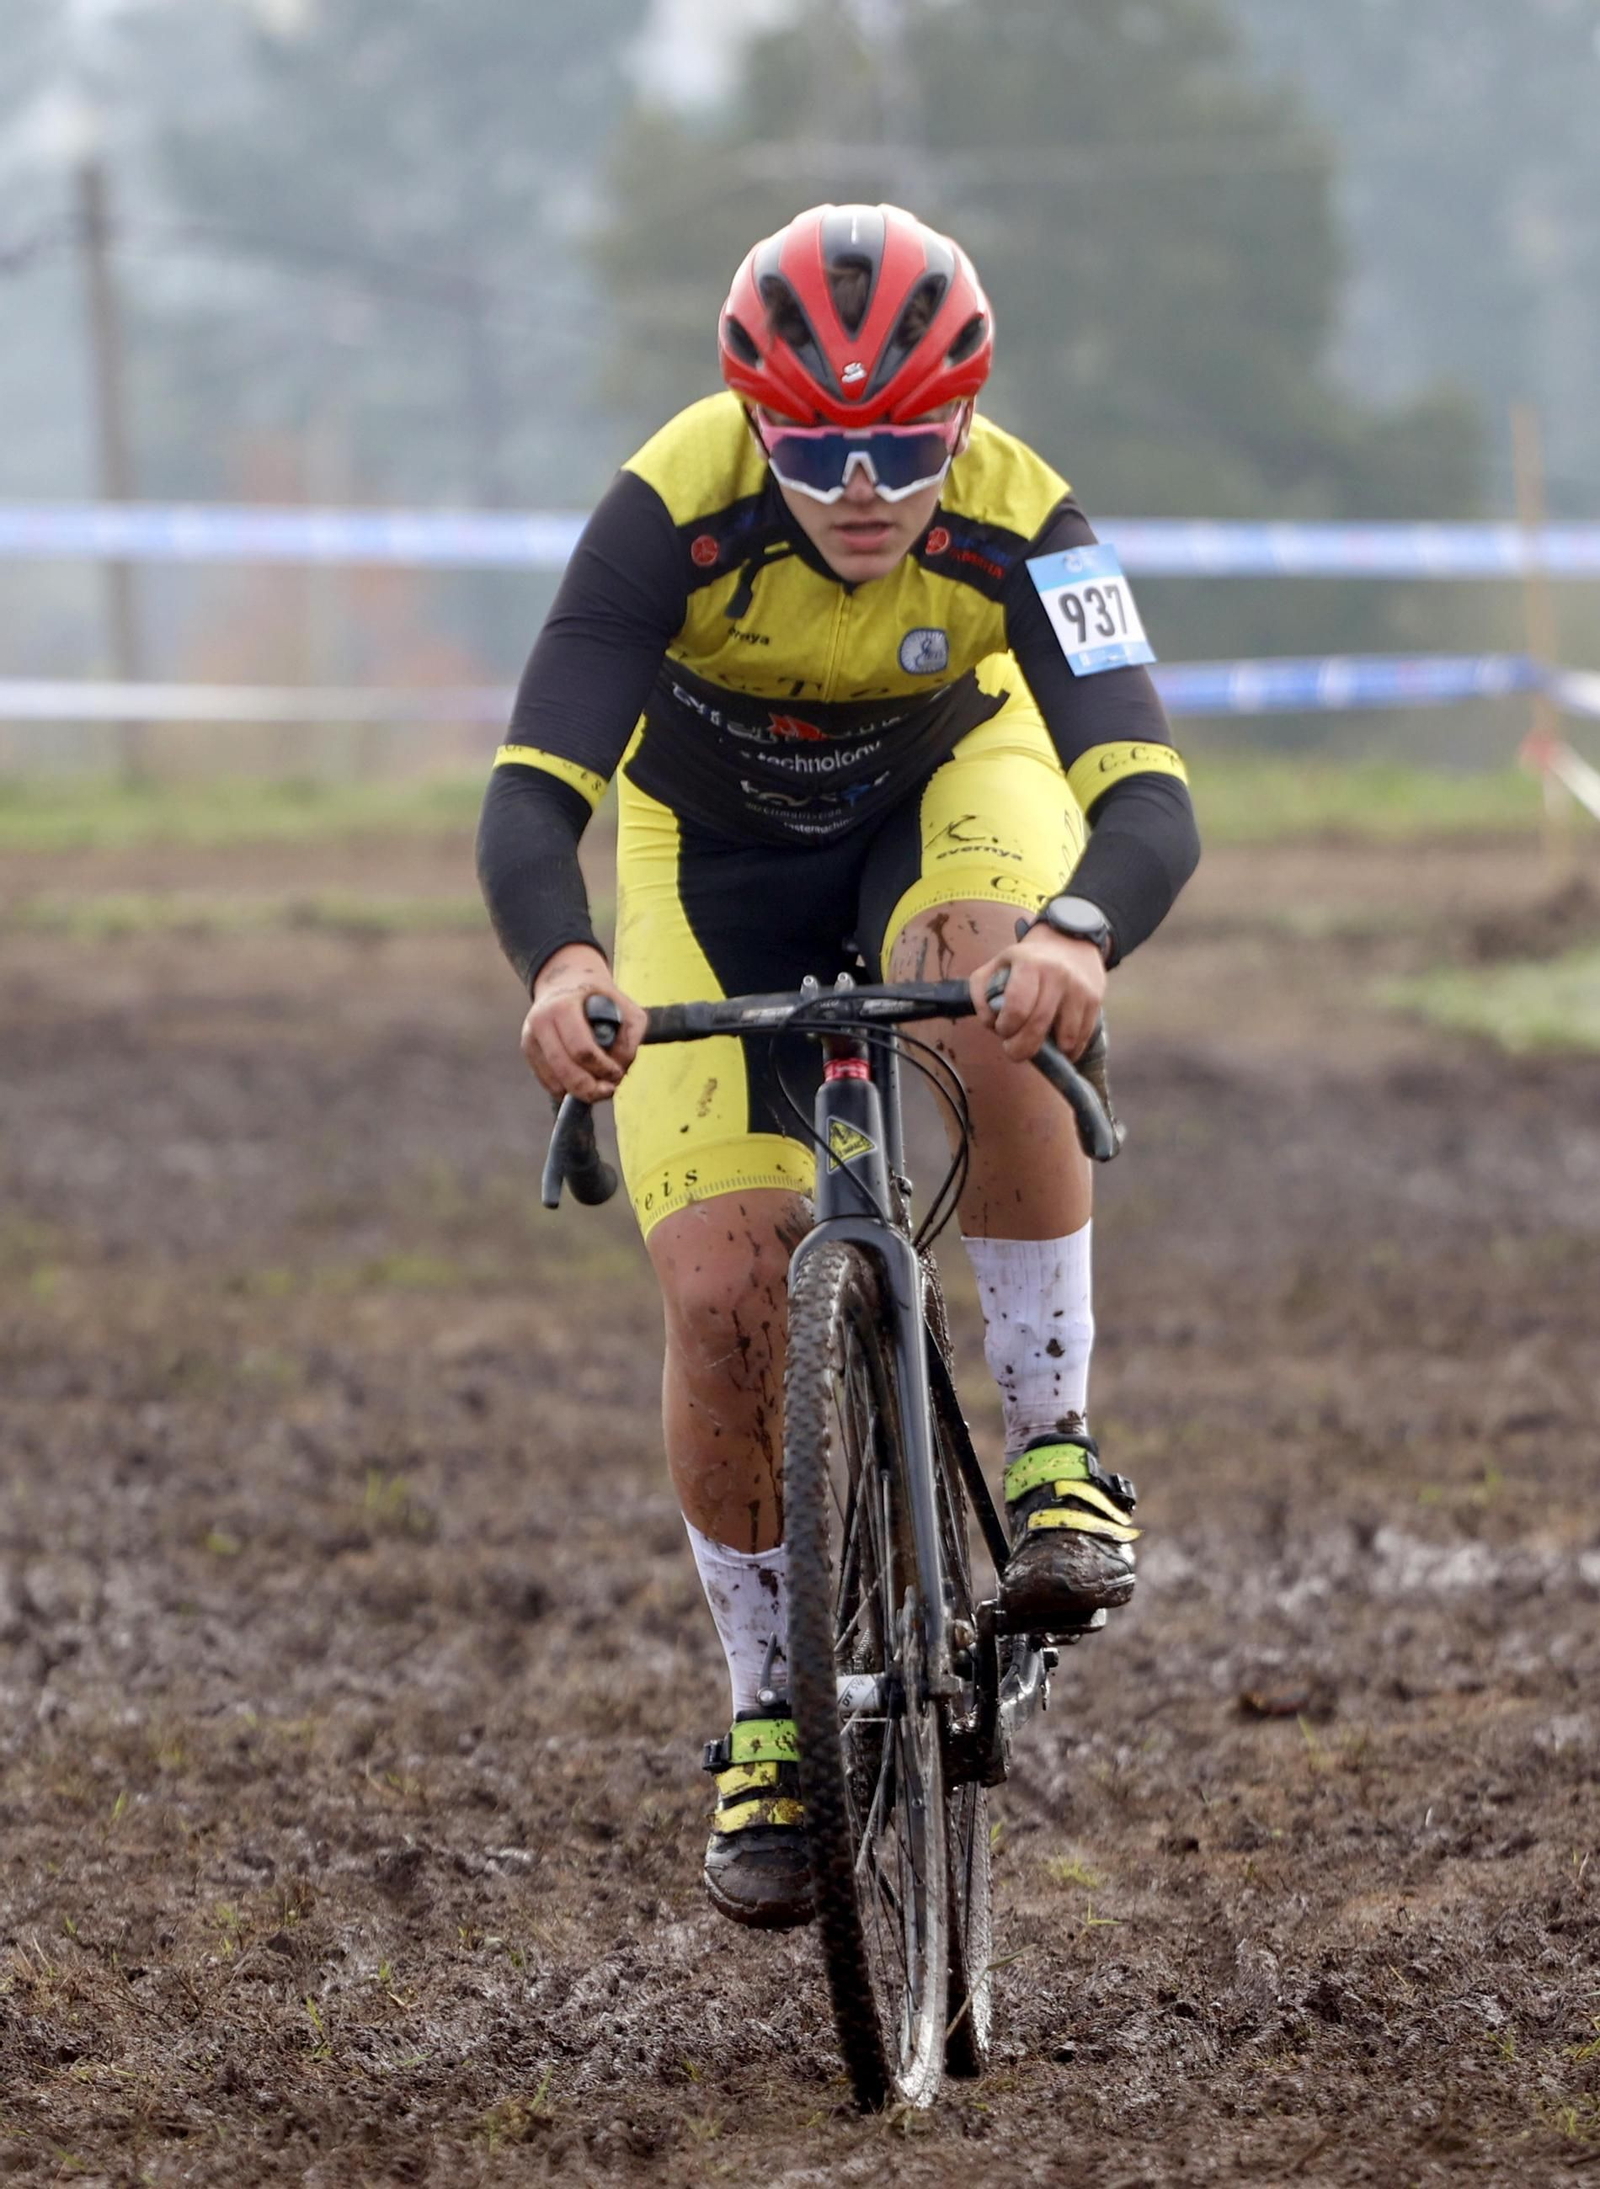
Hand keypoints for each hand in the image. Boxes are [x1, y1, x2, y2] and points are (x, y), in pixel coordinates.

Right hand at [521, 944, 645, 1102]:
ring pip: (554, 1081)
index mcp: (564, 1006)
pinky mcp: (528, 1050)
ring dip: (579, 1092)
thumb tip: (620, 1066)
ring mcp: (530, 1036)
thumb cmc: (598, 997)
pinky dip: (567, 1089)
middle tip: (608, 1089)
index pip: (582, 1050)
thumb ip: (632, 1036)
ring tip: (598, 1086)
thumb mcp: (626, 1006)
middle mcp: (541, 1021)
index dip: (603, 1069)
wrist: (564, 981)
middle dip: (590, 1088)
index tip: (617, 1073)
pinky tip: (582, 1080)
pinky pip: (547, 1082)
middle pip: (565, 1070)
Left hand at [970, 925, 1106, 1063]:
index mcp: (1029, 964)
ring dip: (1049, 1052)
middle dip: (1021, 1049)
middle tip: (1014, 1051)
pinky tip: (1057, 1044)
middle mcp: (1057, 975)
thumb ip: (981, 993)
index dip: (1006, 1028)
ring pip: (1065, 1038)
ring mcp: (1079, 988)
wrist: (1070, 938)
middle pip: (1038, 1027)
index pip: (1017, 1008)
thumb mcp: (997, 964)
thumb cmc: (1028, 959)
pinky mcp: (1095, 1000)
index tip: (1002, 1030)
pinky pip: (1083, 1037)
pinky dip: (1069, 1050)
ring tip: (1038, 1043)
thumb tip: (990, 1023)